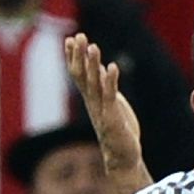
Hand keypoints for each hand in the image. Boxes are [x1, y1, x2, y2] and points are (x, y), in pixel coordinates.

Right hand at [66, 34, 142, 174]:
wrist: (122, 157)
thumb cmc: (118, 130)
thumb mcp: (110, 103)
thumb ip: (104, 86)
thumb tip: (100, 68)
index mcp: (91, 99)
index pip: (78, 74)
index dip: (74, 57)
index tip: (71, 39)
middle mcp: (92, 102)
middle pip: (81, 76)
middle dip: (79, 56)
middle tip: (77, 36)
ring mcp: (100, 110)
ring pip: (93, 83)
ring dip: (92, 64)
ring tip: (93, 46)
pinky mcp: (112, 117)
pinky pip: (110, 96)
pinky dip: (111, 81)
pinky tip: (113, 67)